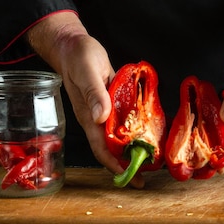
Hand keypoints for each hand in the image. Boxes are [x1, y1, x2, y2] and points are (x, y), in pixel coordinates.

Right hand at [27, 11, 144, 185]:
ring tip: (151, 159)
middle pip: (111, 148)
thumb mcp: (87, 71)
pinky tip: (147, 132)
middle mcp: (96, 119)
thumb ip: (94, 94)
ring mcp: (104, 112)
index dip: (115, 165)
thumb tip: (101, 117)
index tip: (131, 178)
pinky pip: (123, 121)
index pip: (102, 148)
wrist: (73, 45)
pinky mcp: (111, 103)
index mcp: (89, 116)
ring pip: (119, 137)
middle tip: (147, 175)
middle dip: (127, 164)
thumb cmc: (78, 56)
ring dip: (132, 149)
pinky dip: (134, 129)